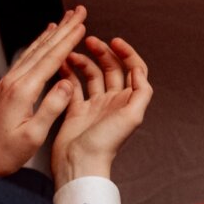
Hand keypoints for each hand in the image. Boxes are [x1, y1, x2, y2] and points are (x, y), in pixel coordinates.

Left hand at [0, 6, 87, 174]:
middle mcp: (14, 81)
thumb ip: (51, 108)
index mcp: (23, 91)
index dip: (68, 41)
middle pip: (43, 48)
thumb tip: (67, 84)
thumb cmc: (5, 152)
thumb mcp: (33, 136)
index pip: (51, 60)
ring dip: (51, 33)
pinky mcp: (6, 87)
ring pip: (33, 50)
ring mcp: (8, 82)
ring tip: (64, 19)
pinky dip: (38, 45)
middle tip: (78, 10)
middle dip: (63, 28)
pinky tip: (43, 40)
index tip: (82, 24)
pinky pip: (26, 59)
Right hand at [52, 36, 151, 189]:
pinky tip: (62, 66)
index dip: (126, 53)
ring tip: (70, 54)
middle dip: (102, 52)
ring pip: (91, 75)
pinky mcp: (76, 111)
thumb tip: (139, 70)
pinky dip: (68, 74)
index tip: (114, 40)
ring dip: (83, 61)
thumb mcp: (132, 116)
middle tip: (88, 40)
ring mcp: (94, 106)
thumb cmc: (105, 144)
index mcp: (127, 101)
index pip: (132, 69)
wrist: (80, 163)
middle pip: (111, 69)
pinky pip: (74, 87)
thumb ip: (141, 92)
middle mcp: (112, 101)